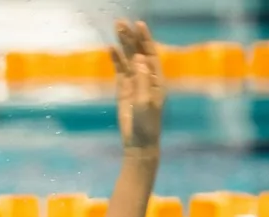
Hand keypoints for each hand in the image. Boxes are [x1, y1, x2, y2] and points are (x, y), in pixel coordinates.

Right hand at [110, 20, 163, 155]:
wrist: (139, 141)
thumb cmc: (147, 123)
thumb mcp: (146, 101)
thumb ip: (143, 80)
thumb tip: (139, 59)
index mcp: (156, 79)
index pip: (151, 54)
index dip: (145, 39)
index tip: (139, 25)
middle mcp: (146, 77)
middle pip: (138, 52)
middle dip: (131, 37)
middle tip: (121, 23)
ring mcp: (134, 83)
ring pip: (128, 59)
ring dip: (122, 45)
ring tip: (116, 28)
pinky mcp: (123, 90)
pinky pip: (119, 71)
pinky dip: (116, 60)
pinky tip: (111, 49)